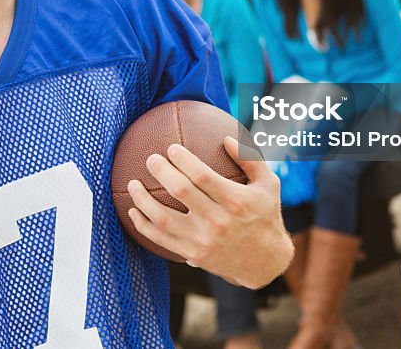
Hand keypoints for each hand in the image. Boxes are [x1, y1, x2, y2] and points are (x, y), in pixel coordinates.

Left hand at [127, 136, 292, 288]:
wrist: (264, 262)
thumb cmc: (266, 215)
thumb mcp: (269, 185)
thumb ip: (250, 158)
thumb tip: (226, 137)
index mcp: (236, 201)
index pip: (202, 176)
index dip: (183, 160)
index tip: (171, 148)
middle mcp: (218, 221)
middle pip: (181, 192)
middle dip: (161, 171)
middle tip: (150, 159)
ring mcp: (203, 240)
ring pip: (164, 218)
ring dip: (143, 199)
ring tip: (132, 183)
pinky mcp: (193, 254)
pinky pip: (161, 239)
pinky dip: (143, 225)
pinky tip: (132, 211)